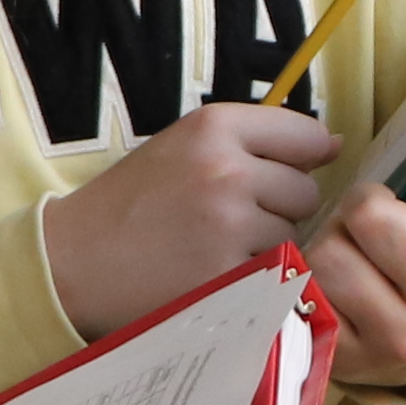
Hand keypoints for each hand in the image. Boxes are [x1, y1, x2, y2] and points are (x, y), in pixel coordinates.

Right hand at [41, 100, 337, 340]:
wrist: (72, 260)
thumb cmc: (130, 202)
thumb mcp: (182, 146)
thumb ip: (254, 139)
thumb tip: (333, 144)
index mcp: (214, 126)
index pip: (306, 135)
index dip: (300, 161)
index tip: (278, 175)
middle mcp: (228, 170)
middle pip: (306, 191)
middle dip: (281, 208)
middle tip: (229, 220)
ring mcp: (230, 226)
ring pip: (293, 235)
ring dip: (268, 245)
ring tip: (215, 247)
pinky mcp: (229, 276)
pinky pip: (274, 274)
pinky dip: (253, 278)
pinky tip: (213, 273)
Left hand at [311, 119, 405, 389]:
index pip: (371, 217)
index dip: (371, 199)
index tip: (387, 208)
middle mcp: (404, 331)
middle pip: (330, 247)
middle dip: (340, 229)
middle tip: (359, 233)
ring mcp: (362, 354)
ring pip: (306, 276)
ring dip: (318, 256)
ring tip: (345, 256)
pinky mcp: (328, 363)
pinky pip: (290, 306)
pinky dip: (302, 285)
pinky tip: (326, 283)